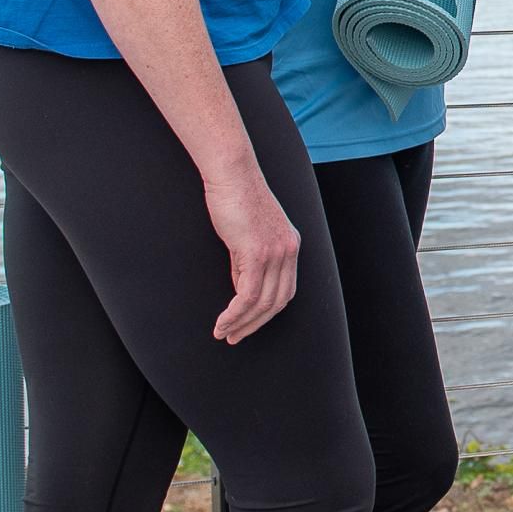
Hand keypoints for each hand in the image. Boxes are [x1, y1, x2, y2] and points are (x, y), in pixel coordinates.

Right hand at [201, 162, 299, 343]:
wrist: (232, 173)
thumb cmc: (235, 197)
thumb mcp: (247, 233)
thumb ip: (248, 260)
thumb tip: (240, 288)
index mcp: (291, 245)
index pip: (285, 290)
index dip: (266, 312)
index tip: (247, 325)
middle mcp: (289, 251)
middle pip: (277, 302)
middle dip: (255, 324)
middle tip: (233, 337)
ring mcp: (276, 253)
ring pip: (262, 303)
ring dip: (241, 323)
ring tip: (223, 333)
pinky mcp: (258, 253)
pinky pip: (247, 295)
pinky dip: (234, 313)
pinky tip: (222, 322)